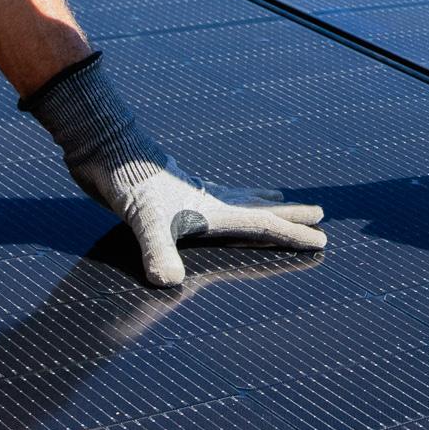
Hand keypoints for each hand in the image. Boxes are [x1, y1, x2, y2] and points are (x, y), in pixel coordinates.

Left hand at [22, 54, 326, 285]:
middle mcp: (208, 201)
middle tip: (320, 214)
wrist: (106, 146)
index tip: (323, 238)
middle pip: (259, 210)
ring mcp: (191, 195)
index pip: (262, 224)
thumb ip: (159, 250)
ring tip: (279, 201)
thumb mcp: (145, 219)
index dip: (293, 235)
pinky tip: (219, 201)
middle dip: (289, 217)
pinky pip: (213, 199)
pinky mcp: (172, 193)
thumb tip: (168, 282)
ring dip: (262, 204)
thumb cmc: (129, 181)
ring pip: (238, 201)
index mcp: (212, 209)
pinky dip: (228, 200)